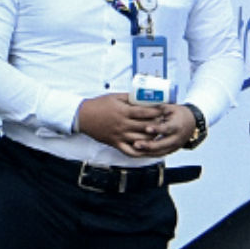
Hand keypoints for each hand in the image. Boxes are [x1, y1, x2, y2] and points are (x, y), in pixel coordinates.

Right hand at [76, 95, 191, 157]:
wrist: (83, 116)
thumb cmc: (98, 104)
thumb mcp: (114, 97)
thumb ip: (129, 97)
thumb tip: (143, 96)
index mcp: (123, 112)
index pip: (144, 112)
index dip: (156, 111)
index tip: (165, 109)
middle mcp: (122, 125)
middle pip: (145, 127)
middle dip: (157, 124)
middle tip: (166, 122)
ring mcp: (119, 136)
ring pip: (140, 140)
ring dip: (151, 138)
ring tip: (159, 134)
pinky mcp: (115, 143)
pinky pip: (129, 151)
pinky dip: (139, 152)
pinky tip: (147, 150)